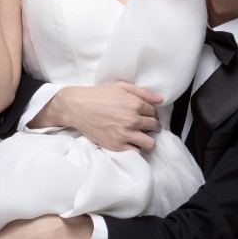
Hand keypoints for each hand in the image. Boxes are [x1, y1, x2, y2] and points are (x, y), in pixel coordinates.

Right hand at [34, 83, 162, 150]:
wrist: (77, 107)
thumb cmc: (98, 95)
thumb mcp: (121, 87)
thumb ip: (143, 93)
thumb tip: (160, 99)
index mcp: (135, 104)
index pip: (154, 112)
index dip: (152, 113)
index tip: (148, 115)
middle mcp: (133, 120)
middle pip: (154, 126)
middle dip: (154, 125)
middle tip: (147, 126)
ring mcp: (125, 134)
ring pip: (150, 143)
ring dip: (149, 139)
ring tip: (143, 136)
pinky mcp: (117, 145)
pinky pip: (136, 151)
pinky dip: (137, 148)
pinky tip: (132, 142)